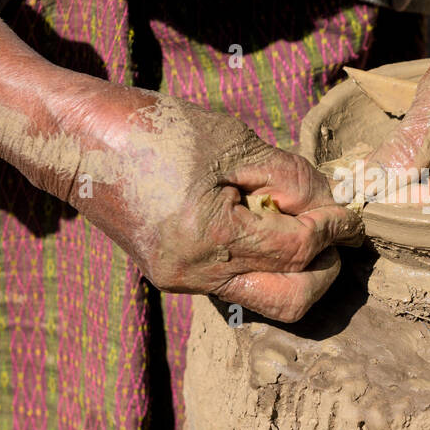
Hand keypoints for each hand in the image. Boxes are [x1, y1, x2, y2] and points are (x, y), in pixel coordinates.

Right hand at [0, 0, 357, 321]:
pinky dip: (264, 262)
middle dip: (326, 270)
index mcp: (209, 238)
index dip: (336, 229)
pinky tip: (267, 225)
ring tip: (305, 227)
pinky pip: (236, 284)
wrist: (74, 141)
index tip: (354, 214)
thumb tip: (330, 204)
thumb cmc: (152, 129)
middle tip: (339, 234)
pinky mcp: (173, 276)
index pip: (298, 248)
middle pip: (291, 301)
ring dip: (297, 270)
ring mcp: (182, 282)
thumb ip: (288, 176)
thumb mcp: (231, 140)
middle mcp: (194, 275)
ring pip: (265, 299)